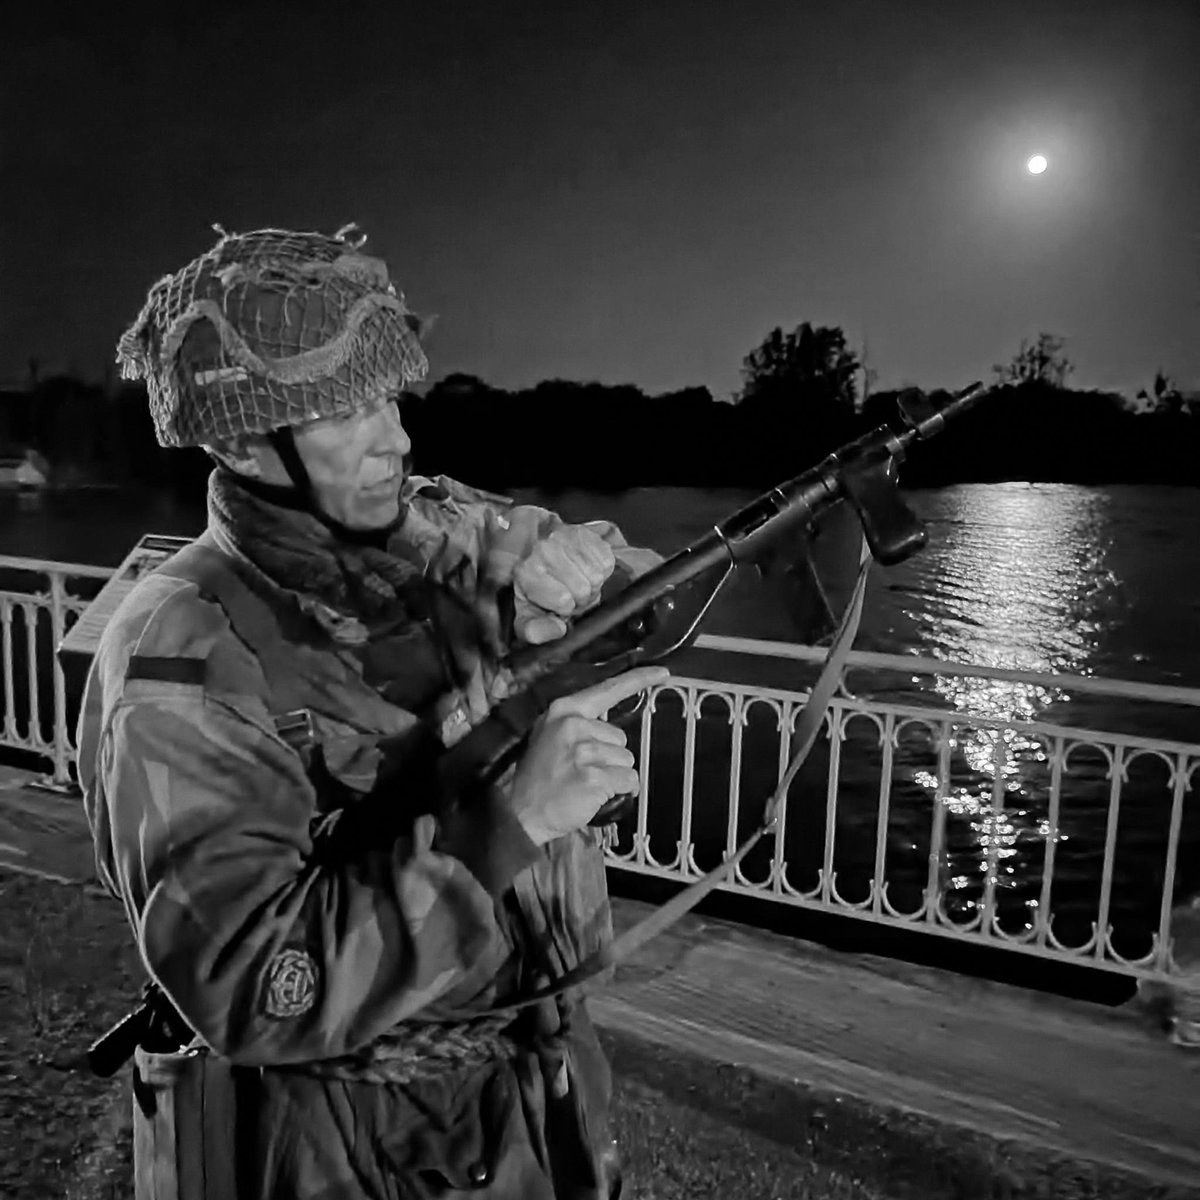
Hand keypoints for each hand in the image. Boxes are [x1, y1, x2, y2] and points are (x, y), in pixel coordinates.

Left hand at [483, 509, 617, 644]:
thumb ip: (535, 629)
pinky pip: (607, 562)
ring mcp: (566, 536)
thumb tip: (557, 630)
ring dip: (591, 583)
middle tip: (570, 592)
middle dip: (580, 597)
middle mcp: (544, 549)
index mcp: (526, 572)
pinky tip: (585, 567)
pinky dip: (600, 569)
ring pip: (597, 576)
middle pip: (583, 589)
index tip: (557, 603)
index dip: (565, 608)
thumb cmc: (533, 584)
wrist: (535, 549)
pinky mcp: (585, 532)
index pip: (564, 601)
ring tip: (577, 579)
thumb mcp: (527, 612)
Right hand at [509, 666, 668, 845]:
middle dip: (610, 755)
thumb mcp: (551, 736)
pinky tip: (595, 794)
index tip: (662, 672)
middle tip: (582, 769)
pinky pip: (628, 780)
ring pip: (627, 760)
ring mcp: (584, 750)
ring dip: (614, 775)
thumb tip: (611, 728)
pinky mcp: (594, 776)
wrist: (520, 811)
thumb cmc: (539, 777)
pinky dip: (619, 791)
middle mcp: (574, 725)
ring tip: (584, 782)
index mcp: (564, 710)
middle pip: (622, 737)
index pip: (608, 689)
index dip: (638, 679)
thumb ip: (579, 724)